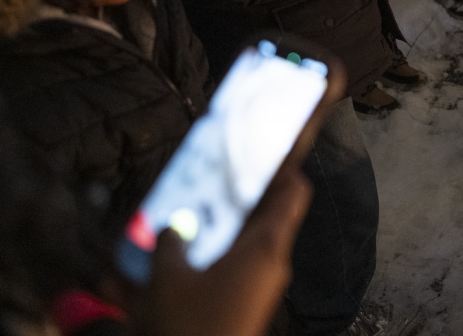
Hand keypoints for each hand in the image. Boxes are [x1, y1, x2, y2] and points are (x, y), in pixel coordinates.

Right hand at [134, 167, 311, 335]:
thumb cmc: (192, 327)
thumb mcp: (169, 280)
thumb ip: (169, 244)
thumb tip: (171, 226)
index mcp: (266, 247)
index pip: (293, 192)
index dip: (283, 165)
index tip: (265, 145)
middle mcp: (273, 261)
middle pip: (269, 212)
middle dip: (243, 192)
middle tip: (215, 172)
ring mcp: (263, 282)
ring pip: (250, 237)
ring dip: (226, 221)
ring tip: (193, 205)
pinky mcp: (249, 299)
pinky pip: (238, 261)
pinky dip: (219, 248)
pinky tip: (188, 245)